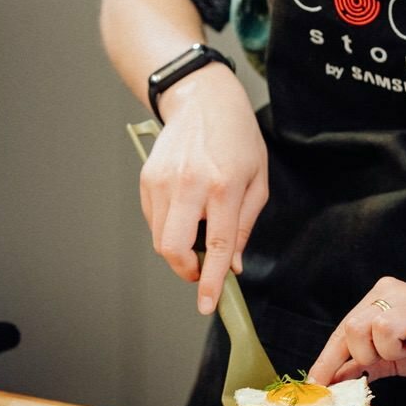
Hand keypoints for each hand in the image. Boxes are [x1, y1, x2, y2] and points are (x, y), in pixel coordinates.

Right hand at [139, 63, 268, 314]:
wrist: (204, 100)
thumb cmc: (237, 138)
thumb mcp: (257, 180)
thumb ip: (244, 225)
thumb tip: (231, 264)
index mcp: (223, 186)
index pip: (215, 245)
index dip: (211, 280)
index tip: (208, 305)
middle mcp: (189, 183)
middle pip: (173, 248)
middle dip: (185, 270)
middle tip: (200, 269)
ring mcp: (163, 180)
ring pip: (160, 238)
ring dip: (178, 249)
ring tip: (197, 229)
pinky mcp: (147, 178)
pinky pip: (153, 220)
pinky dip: (168, 227)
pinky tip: (185, 210)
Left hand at [308, 276, 405, 383]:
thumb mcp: (393, 355)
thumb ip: (362, 362)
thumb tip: (329, 380)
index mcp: (380, 297)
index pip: (342, 329)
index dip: (327, 360)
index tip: (316, 387)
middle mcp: (395, 292)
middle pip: (354, 327)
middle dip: (367, 355)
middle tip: (393, 356)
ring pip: (379, 329)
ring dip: (394, 351)